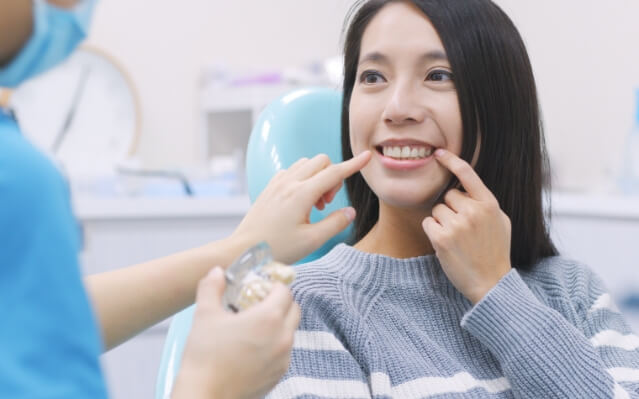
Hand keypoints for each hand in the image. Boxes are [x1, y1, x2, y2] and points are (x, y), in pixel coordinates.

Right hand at [172, 267, 299, 398]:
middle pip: (294, 309)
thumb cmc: (205, 356)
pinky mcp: (279, 375)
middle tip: (257, 304)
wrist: (205, 396)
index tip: (258, 287)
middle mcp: (283, 337)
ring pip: (290, 331)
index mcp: (269, 318)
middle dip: (280, 302)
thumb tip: (217, 272)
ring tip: (253, 327)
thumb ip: (212, 287)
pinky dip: (275, 344)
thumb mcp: (205, 314)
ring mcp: (283, 358)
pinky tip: (252, 348)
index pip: (284, 291)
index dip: (272, 285)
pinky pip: (284, 352)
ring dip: (279, 324)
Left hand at [231, 151, 371, 263]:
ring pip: (306, 164)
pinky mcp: (269, 188)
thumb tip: (350, 211)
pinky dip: (303, 179)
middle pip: (321, 162)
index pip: (334, 173)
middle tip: (326, 204)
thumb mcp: (312, 241)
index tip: (367, 157)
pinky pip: (292, 171)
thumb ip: (335, 223)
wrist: (243, 251)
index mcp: (301, 194)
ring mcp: (277, 183)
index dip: (353, 165)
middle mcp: (288, 183)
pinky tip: (300, 202)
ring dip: (317, 177)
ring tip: (313, 205)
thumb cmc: (277, 249)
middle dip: (332, 177)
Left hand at [422, 149, 511, 303]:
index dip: (451, 161)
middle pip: (448, 196)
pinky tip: (446, 245)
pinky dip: (433, 232)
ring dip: (441, 222)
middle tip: (462, 229)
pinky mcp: (442, 238)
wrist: (491, 283)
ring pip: (436, 210)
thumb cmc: (496, 252)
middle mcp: (473, 211)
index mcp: (489, 204)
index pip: (467, 174)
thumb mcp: (500, 222)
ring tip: (457, 239)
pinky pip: (428, 223)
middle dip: (450, 209)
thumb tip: (468, 188)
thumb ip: (485, 203)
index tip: (438, 153)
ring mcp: (457, 224)